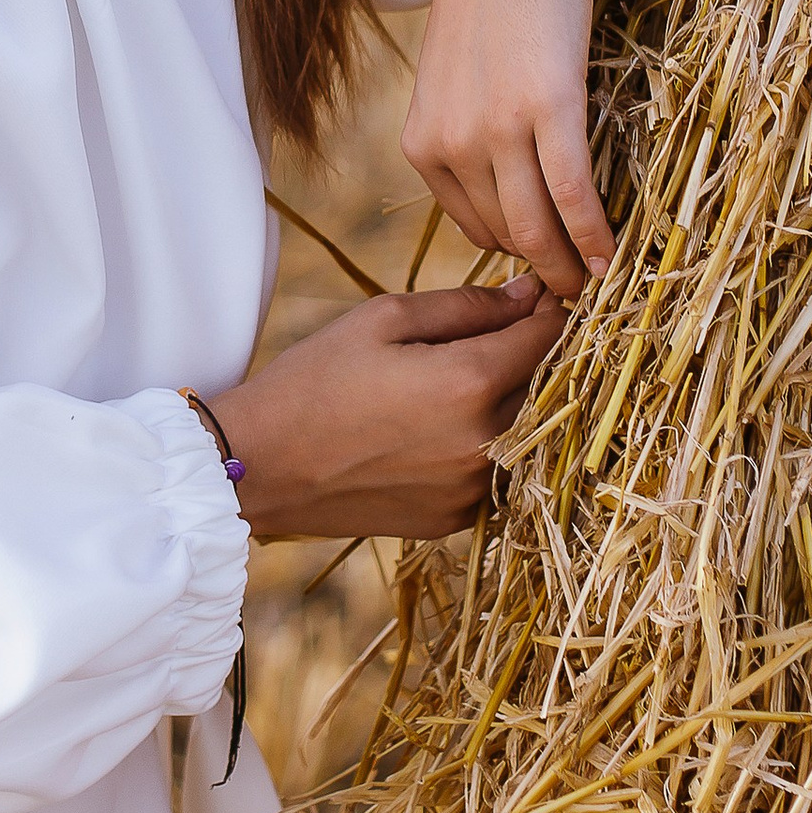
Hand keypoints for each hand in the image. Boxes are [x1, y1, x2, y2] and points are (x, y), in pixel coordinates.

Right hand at [208, 278, 566, 541]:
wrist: (262, 464)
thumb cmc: (317, 378)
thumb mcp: (384, 317)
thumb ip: (467, 305)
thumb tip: (530, 295)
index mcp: (470, 382)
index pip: (549, 335)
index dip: (548, 309)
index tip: (533, 296)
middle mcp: (485, 442)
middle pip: (545, 385)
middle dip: (530, 355)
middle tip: (489, 335)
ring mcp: (474, 489)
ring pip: (523, 431)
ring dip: (507, 402)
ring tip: (453, 383)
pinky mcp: (457, 518)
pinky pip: (493, 470)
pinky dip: (481, 444)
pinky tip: (435, 429)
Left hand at [400, 0, 650, 299]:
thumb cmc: (492, 1)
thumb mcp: (459, 81)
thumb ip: (470, 138)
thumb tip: (513, 196)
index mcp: (422, 144)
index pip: (473, 229)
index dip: (517, 255)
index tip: (552, 268)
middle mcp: (450, 145)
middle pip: (507, 237)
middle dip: (546, 273)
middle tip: (584, 293)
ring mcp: (495, 129)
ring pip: (539, 228)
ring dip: (573, 266)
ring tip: (602, 283)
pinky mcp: (546, 108)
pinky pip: (573, 194)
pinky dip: (595, 235)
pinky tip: (614, 256)